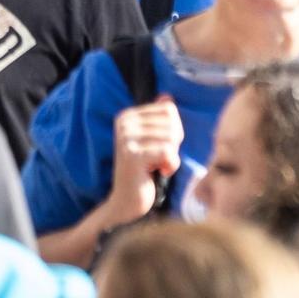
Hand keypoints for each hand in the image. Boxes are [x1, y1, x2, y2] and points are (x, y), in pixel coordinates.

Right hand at [104, 97, 183, 224]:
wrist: (126, 203)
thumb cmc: (144, 171)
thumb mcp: (153, 141)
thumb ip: (159, 119)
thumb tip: (167, 96)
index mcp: (128, 115)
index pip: (168, 109)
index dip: (174, 131)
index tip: (160, 147)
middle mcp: (124, 122)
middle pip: (172, 123)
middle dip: (173, 145)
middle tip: (159, 159)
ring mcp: (126, 138)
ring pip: (171, 138)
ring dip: (171, 157)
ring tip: (156, 166)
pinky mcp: (132, 155)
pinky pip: (168, 153)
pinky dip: (171, 166)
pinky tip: (157, 172)